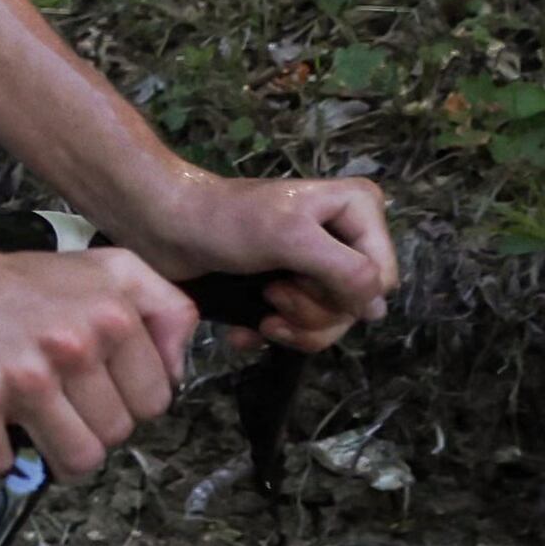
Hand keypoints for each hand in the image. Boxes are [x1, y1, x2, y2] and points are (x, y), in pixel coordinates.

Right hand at [0, 242, 197, 479]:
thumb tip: (178, 369)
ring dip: (57, 455)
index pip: (154, 401)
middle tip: (64, 407)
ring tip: (39, 431)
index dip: (128, 402)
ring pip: (75, 460)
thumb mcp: (108, 269)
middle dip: (92, 428)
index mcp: (112, 316)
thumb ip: (165, 308)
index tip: (100, 390)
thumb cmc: (17, 283)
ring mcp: (23, 377)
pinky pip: (0, 463)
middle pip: (115, 435)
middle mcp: (72, 347)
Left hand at [111, 168, 395, 351]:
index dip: (345, 292)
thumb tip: (378, 310)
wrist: (162, 226)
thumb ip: (346, 270)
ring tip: (260, 311)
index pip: (383, 278)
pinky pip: (300, 329)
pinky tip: (243, 333)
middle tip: (271, 293)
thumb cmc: (225, 222)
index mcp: (359, 210)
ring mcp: (316, 267)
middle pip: (357, 306)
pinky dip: (272, 335)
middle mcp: (345, 237)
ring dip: (292, 327)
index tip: (295, 278)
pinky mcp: (286, 290)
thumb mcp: (291, 238)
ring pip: (331, 323)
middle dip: (312, 311)